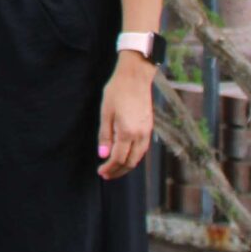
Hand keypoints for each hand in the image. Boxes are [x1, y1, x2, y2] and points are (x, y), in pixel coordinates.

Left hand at [97, 56, 154, 178]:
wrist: (135, 77)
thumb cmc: (117, 91)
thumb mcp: (106, 112)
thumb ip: (105, 135)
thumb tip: (103, 155)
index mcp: (127, 131)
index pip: (119, 158)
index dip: (109, 168)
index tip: (101, 171)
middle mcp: (139, 135)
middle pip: (130, 162)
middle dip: (118, 171)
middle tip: (106, 174)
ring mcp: (146, 132)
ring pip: (138, 157)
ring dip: (127, 166)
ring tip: (115, 169)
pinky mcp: (149, 128)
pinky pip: (143, 149)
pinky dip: (134, 157)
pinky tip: (126, 156)